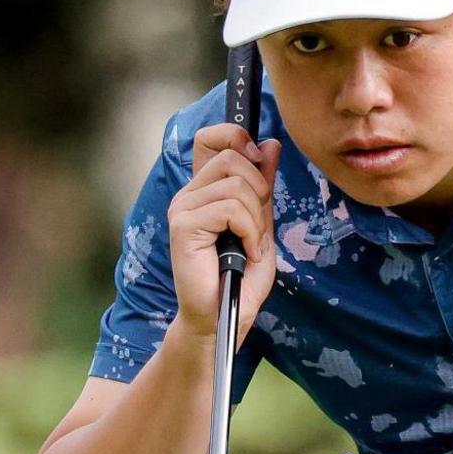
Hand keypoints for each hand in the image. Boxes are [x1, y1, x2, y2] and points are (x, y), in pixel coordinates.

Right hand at [167, 124, 281, 350]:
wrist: (223, 316)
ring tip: (250, 246)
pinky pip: (231, 209)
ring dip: (257, 220)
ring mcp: (183, 209)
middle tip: (257, 227)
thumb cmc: (240, 276)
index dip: (237, 137)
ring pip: (237, 185)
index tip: (258, 162)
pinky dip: (250, 233)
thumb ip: (263, 185)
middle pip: (232, 157)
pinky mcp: (184, 227)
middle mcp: (189, 194)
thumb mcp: (262, 223)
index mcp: (204, 189)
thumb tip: (269, 144)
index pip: (212, 137)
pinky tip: (245, 253)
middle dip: (259, 190)